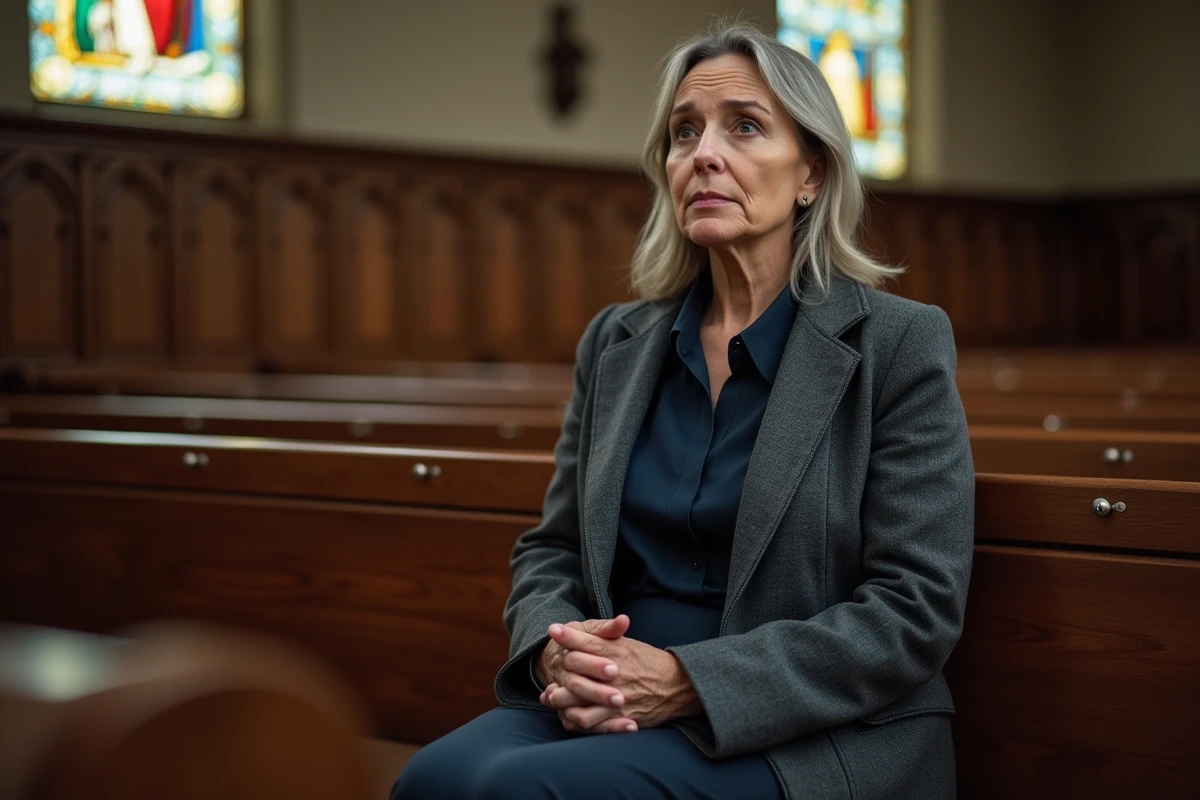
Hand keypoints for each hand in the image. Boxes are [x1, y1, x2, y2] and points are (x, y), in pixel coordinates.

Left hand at [543, 621, 702, 731]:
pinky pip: (592, 725)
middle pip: (578, 675)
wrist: (677, 686)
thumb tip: (586, 621)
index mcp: (618, 652)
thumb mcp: (629, 644)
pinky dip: (576, 722)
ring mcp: (617, 697)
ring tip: (552, 698)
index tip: (553, 630)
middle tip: (548, 675)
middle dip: (559, 674)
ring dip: (563, 703)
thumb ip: (607, 633)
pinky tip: (567, 716)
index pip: (589, 642)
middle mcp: (616, 674)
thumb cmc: (648, 662)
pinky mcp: (620, 717)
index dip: (569, 636)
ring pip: (580, 705)